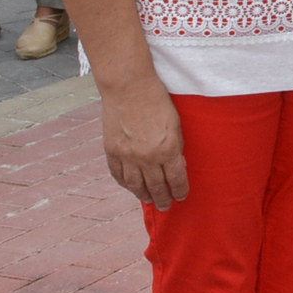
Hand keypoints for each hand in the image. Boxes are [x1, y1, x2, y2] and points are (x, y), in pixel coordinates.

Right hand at [101, 82, 188, 209]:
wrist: (129, 87)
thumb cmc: (158, 100)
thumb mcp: (176, 124)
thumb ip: (176, 146)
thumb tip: (177, 164)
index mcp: (168, 149)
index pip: (176, 179)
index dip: (180, 190)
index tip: (181, 197)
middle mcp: (147, 157)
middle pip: (156, 186)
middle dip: (163, 199)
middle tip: (166, 206)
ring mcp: (127, 155)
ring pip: (135, 185)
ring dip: (143, 195)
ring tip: (149, 200)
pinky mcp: (111, 150)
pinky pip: (118, 174)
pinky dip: (125, 183)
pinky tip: (130, 187)